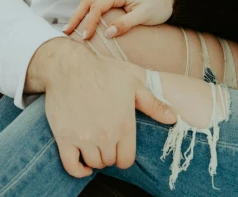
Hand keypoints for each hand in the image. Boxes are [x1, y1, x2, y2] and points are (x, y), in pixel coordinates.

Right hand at [29, 40, 175, 176]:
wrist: (71, 67)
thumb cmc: (104, 72)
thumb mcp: (134, 83)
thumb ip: (154, 104)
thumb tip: (173, 118)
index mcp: (124, 124)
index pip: (127, 159)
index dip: (124, 156)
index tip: (120, 147)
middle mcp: (105, 135)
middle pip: (110, 161)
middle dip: (110, 154)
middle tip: (107, 142)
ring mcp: (84, 138)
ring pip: (93, 163)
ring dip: (95, 158)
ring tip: (96, 145)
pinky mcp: (65, 138)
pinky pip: (71, 166)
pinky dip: (78, 170)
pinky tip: (83, 164)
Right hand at [63, 0, 173, 39]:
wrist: (169, 2)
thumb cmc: (158, 8)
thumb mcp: (144, 16)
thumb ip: (126, 23)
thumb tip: (108, 33)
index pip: (97, 7)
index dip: (90, 22)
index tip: (86, 37)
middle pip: (88, 2)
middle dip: (76, 16)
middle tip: (66, 32)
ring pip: (90, 3)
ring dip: (79, 15)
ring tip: (70, 31)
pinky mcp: (115, 1)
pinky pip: (96, 7)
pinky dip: (87, 15)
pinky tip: (82, 26)